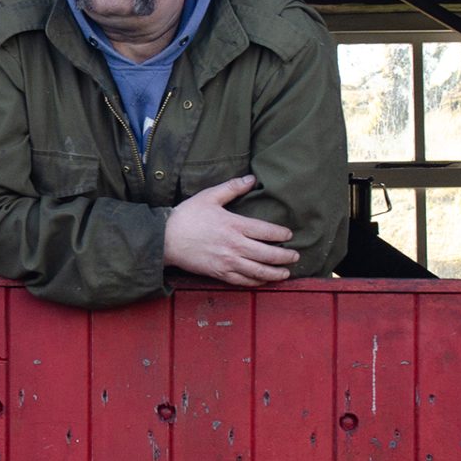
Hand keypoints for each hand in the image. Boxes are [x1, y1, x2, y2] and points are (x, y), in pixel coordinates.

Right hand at [163, 175, 298, 287]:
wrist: (165, 239)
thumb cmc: (187, 216)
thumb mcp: (209, 196)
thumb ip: (232, 188)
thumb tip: (251, 179)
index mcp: (234, 225)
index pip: (266, 231)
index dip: (280, 234)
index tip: (289, 235)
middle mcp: (234, 246)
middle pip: (267, 254)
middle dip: (285, 256)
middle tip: (295, 256)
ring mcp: (227, 262)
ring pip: (258, 271)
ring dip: (275, 273)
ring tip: (286, 273)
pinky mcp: (219, 273)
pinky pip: (243, 281)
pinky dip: (256, 282)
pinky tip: (264, 280)